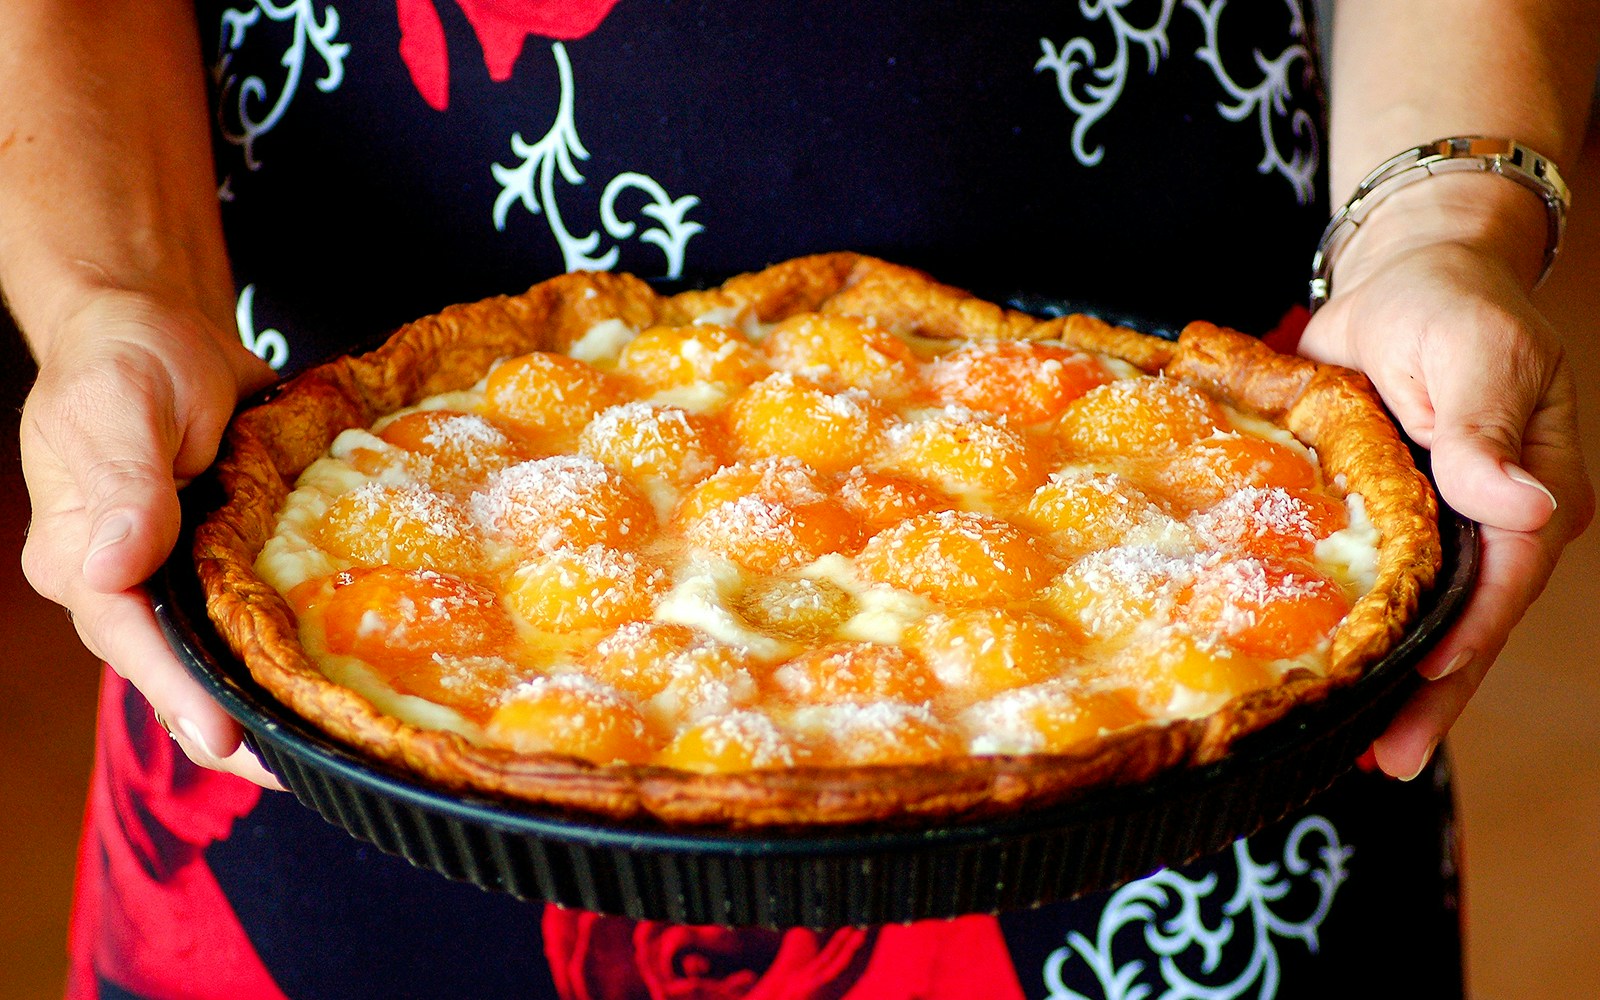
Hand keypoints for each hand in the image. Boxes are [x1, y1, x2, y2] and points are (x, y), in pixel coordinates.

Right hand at [20, 289, 281, 786]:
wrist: (162, 327)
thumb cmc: (131, 358)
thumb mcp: (124, 402)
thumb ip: (122, 480)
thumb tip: (113, 561)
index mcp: (79, 551)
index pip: (126, 635)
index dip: (176, 690)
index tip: (224, 738)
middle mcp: (119, 579)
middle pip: (169, 668)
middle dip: (227, 726)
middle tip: (298, 771)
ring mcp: (166, 577)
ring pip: (208, 656)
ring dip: (258, 703)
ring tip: (323, 753)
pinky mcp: (211, 564)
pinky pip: (240, 621)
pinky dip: (277, 654)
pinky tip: (328, 686)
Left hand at [1299, 180, 1594, 779]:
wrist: (1404, 278)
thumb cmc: (1449, 307)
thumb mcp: (1474, 355)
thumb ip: (1484, 433)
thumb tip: (1527, 508)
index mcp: (1535, 489)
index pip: (1509, 575)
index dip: (1470, 632)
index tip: (1425, 679)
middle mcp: (1494, 524)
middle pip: (1471, 622)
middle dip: (1433, 694)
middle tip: (1387, 759)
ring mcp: (1443, 531)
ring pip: (1426, 620)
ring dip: (1394, 684)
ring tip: (1354, 750)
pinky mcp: (1393, 525)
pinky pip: (1382, 592)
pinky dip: (1360, 636)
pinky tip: (1328, 681)